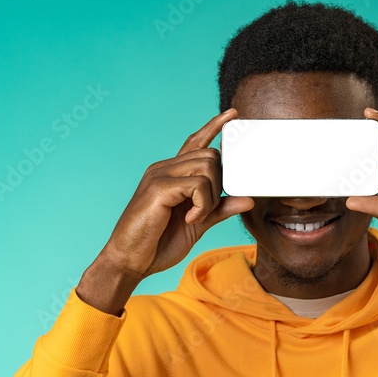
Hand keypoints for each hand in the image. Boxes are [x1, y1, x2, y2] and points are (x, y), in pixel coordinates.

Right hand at [98, 108, 254, 279]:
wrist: (129, 261)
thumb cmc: (158, 243)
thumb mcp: (198, 224)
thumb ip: (221, 209)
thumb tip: (248, 199)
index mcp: (171, 174)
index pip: (195, 141)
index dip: (214, 127)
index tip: (232, 115)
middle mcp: (164, 169)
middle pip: (210, 155)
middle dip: (220, 184)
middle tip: (206, 211)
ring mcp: (159, 176)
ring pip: (207, 167)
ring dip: (211, 197)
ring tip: (196, 217)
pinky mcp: (158, 188)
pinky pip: (197, 185)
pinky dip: (202, 205)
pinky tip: (190, 219)